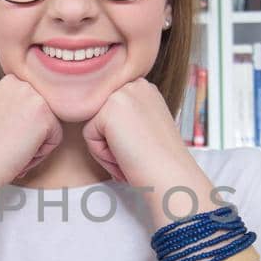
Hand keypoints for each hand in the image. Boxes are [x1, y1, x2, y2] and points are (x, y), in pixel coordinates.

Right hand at [0, 74, 62, 185]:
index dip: (21, 128)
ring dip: (35, 145)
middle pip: (45, 115)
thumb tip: (33, 117)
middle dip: (30, 135)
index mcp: (7, 82)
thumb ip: (15, 108)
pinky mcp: (44, 114)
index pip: (33, 106)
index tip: (2, 137)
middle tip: (7, 145)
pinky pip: (56, 139)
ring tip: (12, 149)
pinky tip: (18, 152)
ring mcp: (32, 96)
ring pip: (51, 127)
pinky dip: (40, 154)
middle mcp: (20, 83)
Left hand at [81, 79, 197, 188]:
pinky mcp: (108, 110)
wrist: (171, 175)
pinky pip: (89, 136)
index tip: (141, 149)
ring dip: (108, 149)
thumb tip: (106, 123)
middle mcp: (134, 85)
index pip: (113, 111)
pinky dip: (102, 154)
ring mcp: (121, 94)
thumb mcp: (146, 127)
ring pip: (94, 126)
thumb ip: (127, 116)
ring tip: (131, 156)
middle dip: (113, 142)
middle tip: (136, 155)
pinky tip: (125, 155)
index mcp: (144, 88)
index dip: (123, 136)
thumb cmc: (160, 162)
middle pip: (101, 117)